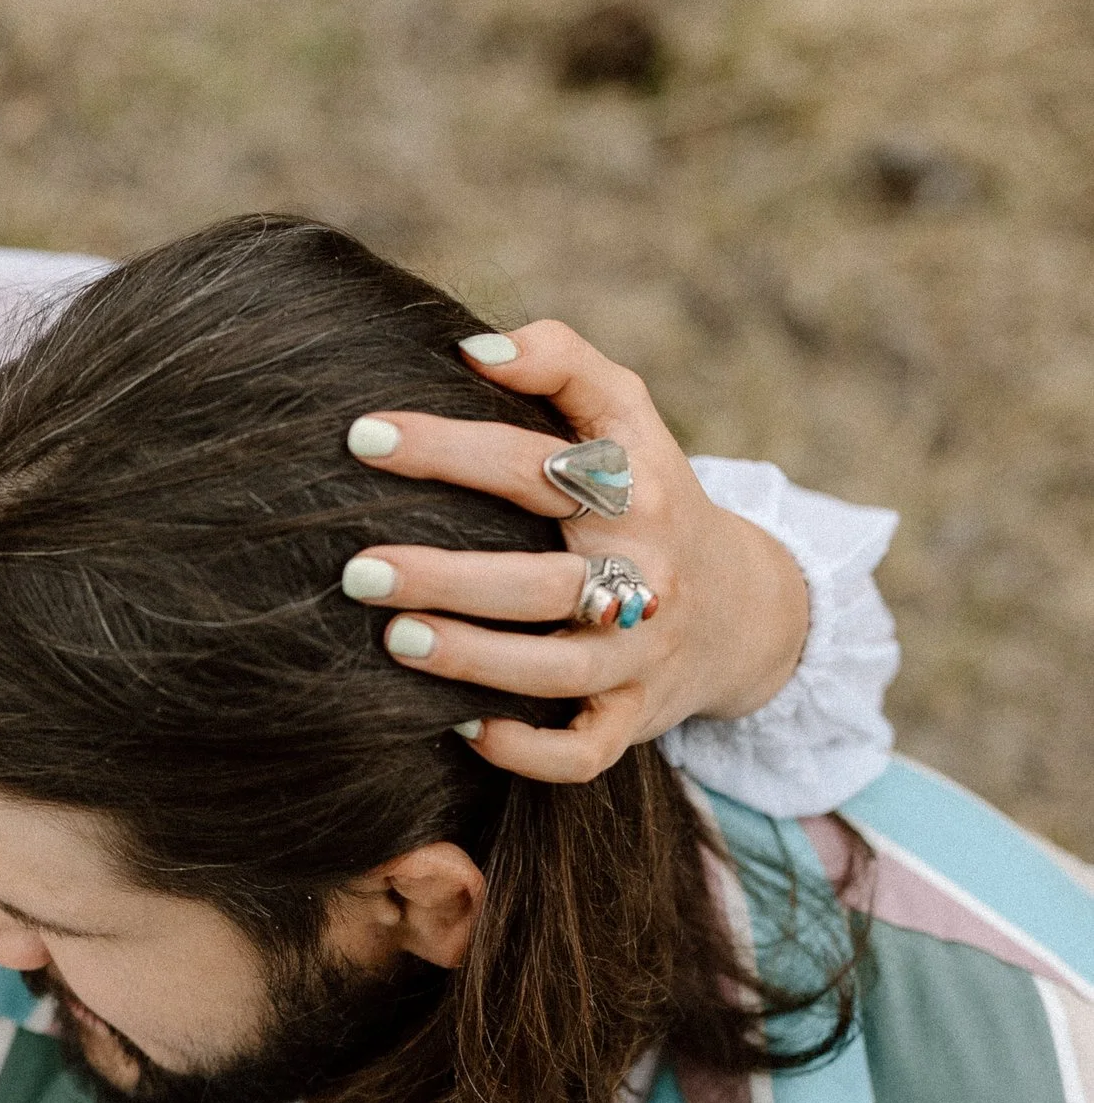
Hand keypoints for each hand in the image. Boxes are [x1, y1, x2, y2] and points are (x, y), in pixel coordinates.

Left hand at [340, 320, 809, 782]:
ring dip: (473, 660)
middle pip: (542, 582)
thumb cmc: (649, 493)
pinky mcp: (635, 718)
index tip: (362, 436)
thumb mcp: (629, 416)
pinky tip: (462, 728)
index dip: (448, 447)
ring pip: (556, 671)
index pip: (536, 466)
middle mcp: (645, 576)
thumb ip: (561, 362)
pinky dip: (527, 750)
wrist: (745, 607)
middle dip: (446, 576)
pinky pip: (582, 753)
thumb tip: (471, 349)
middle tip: (357, 569)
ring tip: (395, 641)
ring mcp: (641, 655)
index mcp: (636, 491)